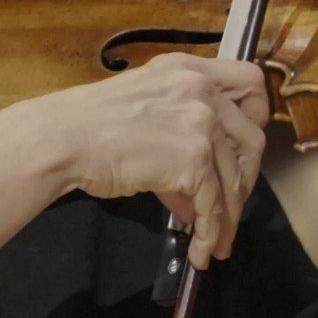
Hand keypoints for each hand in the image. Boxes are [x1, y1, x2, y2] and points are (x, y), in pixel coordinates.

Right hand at [32, 53, 269, 268]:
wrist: (62, 139)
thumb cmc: (87, 126)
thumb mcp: (143, 110)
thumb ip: (178, 137)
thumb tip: (195, 193)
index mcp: (187, 69)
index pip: (250, 81)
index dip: (256, 117)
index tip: (245, 147)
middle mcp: (200, 88)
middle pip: (251, 138)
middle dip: (244, 179)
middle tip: (230, 204)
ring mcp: (200, 122)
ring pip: (235, 178)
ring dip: (228, 217)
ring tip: (217, 240)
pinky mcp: (194, 158)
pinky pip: (215, 204)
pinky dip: (211, 232)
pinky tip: (201, 247)